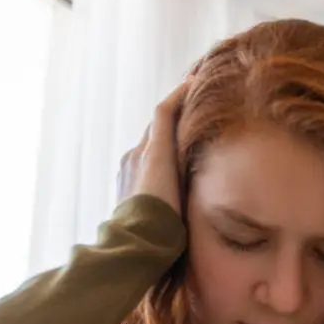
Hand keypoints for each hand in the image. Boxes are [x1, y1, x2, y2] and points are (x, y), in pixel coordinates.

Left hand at [118, 84, 187, 213]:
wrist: (137, 244)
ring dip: (167, 133)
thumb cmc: (161, 217)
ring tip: (188, 132)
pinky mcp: (127, 185)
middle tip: (196, 103)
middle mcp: (137, 154)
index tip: (195, 79)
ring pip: (151, 142)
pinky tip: (171, 162)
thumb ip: (175, 149)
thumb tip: (184, 125)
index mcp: (151, 150)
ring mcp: (129, 169)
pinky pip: (145, 159)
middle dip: (175, 111)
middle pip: (157, 124)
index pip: (164, 111)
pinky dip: (159, 152)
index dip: (179, 94)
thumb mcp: (172, 179)